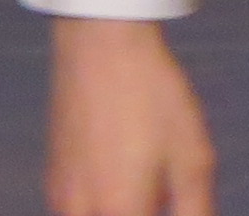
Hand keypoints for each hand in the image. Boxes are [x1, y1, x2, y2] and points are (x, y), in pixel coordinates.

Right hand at [47, 18, 217, 215]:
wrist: (101, 49)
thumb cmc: (156, 100)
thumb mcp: (193, 157)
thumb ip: (196, 210)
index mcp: (119, 212)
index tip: (173, 207)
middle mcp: (80, 214)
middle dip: (144, 214)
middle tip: (162, 198)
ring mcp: (60, 200)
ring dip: (124, 209)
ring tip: (150, 191)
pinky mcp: (53, 182)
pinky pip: (78, 213)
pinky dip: (104, 208)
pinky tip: (126, 187)